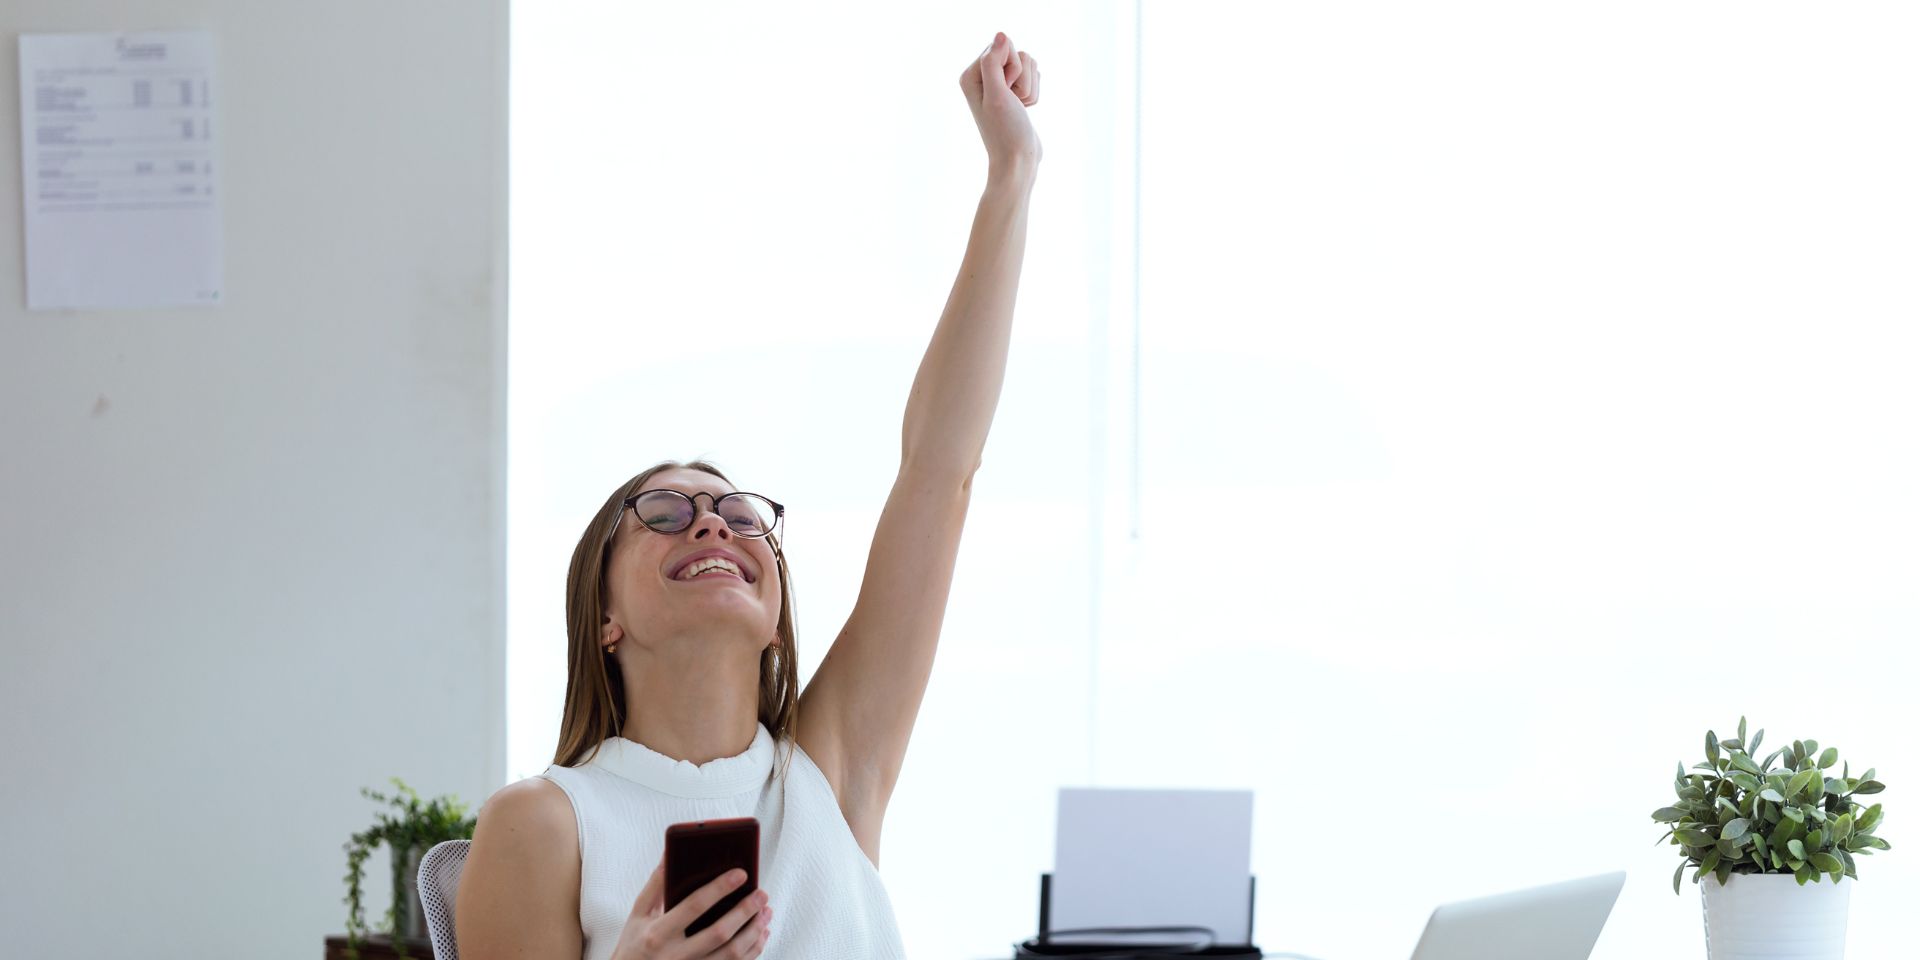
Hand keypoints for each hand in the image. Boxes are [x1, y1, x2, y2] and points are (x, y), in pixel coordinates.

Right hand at [609, 862, 772, 959]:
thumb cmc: (634, 945)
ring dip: (754, 931)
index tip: (741, 873)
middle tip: (762, 893)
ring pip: (732, 954)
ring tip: (766, 911)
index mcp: (658, 934)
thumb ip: (656, 884)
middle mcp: (676, 955)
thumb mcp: (638, 915)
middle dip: (745, 911)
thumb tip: (671, 852)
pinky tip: (761, 933)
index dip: (719, 888)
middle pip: (719, 933)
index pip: (694, 906)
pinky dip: (753, 950)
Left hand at [959, 31, 1041, 180]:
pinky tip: (1024, 110)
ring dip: (1030, 89)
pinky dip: (1034, 94)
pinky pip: (1033, 77)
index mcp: (971, 74)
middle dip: (1023, 79)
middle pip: (1018, 54)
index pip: (1002, 47)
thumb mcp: (997, 95)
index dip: (1012, 68)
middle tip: (1013, 102)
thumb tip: (1001, 35)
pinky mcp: (1014, 92)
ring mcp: (999, 84)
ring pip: (1029, 65)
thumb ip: (994, 63)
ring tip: (1019, 108)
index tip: (1006, 92)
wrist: (1018, 160)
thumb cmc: (1006, 132)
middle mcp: (982, 77)